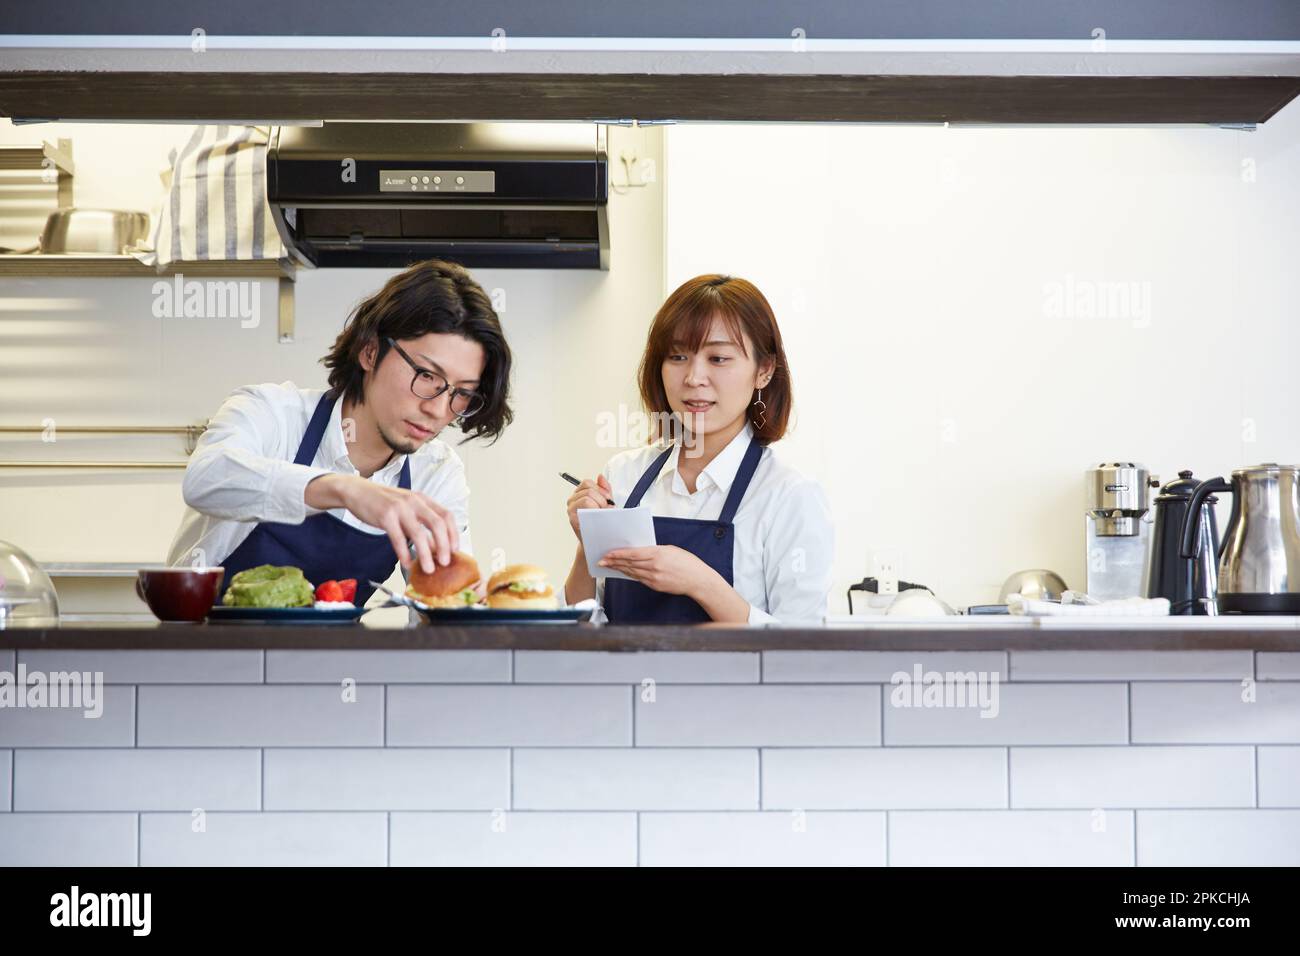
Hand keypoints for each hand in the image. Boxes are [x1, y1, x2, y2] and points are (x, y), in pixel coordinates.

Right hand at [307, 474, 459, 573]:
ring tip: (429, 568)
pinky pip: (398, 538)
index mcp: (423, 499)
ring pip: (419, 534)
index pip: (447, 515)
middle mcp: (414, 501)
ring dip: (426, 554)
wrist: (357, 491)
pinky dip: (404, 553)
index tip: (456, 550)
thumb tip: (434, 547)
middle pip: (438, 524)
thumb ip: (421, 523)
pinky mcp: (385, 516)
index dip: (453, 534)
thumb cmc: (384, 502)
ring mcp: (400, 508)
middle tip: (445, 562)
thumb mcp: (407, 507)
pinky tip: (407, 563)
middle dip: (444, 546)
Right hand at [566, 474, 613, 539]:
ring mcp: (571, 510)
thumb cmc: (602, 522)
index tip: (608, 500)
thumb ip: (604, 489)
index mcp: (579, 494)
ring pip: (586, 498)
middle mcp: (572, 500)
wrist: (599, 540)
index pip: (587, 483)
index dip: (600, 489)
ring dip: (599, 506)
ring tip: (602, 515)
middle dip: (601, 499)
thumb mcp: (606, 503)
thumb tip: (600, 476)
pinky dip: (594, 511)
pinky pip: (584, 508)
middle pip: (588, 490)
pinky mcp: (572, 519)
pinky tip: (598, 518)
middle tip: (605, 510)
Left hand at [598, 545, 715, 597]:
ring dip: (619, 568)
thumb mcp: (670, 550)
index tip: (608, 554)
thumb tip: (640, 551)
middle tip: (602, 560)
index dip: (618, 554)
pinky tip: (623, 571)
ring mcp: (654, 578)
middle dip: (614, 562)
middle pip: (629, 564)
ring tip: (609, 566)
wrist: (698, 580)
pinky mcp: (655, 585)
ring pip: (631, 572)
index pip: (632, 554)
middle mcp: (653, 567)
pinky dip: (629, 574)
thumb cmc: (687, 562)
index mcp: (657, 554)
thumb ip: (654, 550)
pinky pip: (639, 579)